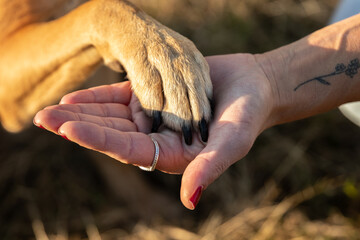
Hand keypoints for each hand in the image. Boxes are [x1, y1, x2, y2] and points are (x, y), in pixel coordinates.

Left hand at [34, 53, 274, 209]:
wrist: (253, 87)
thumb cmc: (248, 116)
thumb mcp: (232, 142)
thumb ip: (210, 167)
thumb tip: (190, 201)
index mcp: (171, 155)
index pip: (128, 149)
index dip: (99, 139)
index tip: (68, 129)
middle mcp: (156, 139)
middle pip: (111, 134)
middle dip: (78, 126)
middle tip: (43, 119)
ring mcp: (152, 118)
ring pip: (110, 116)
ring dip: (81, 113)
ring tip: (50, 110)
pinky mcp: (153, 97)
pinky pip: (120, 98)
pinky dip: (97, 97)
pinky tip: (74, 98)